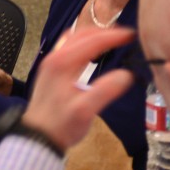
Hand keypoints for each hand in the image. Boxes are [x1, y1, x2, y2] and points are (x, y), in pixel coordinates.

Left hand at [22, 27, 134, 151]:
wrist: (37, 138)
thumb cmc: (61, 126)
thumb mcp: (85, 111)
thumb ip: (105, 90)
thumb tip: (126, 74)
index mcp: (63, 62)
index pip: (92, 40)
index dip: (114, 36)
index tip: (132, 35)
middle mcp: (55, 57)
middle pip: (82, 34)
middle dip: (105, 31)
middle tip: (125, 36)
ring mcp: (51, 63)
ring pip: (74, 38)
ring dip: (93, 35)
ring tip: (111, 40)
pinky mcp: (51, 70)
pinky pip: (69, 47)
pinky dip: (84, 43)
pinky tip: (92, 51)